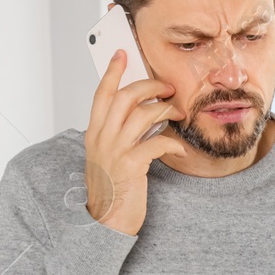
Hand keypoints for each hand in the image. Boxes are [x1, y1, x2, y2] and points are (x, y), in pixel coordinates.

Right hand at [81, 48, 187, 234]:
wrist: (106, 220)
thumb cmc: (113, 188)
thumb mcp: (108, 156)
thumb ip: (118, 134)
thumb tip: (140, 114)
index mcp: (94, 133)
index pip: (102, 94)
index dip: (112, 72)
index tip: (122, 54)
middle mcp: (101, 138)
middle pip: (126, 98)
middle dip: (151, 87)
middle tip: (169, 89)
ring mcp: (115, 151)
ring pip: (143, 115)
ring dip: (166, 110)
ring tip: (179, 115)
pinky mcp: (131, 166)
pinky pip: (156, 143)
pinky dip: (172, 142)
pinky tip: (180, 148)